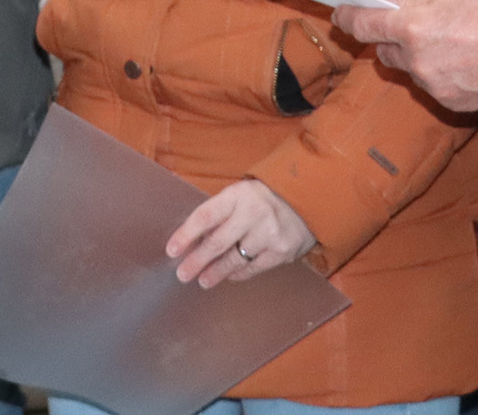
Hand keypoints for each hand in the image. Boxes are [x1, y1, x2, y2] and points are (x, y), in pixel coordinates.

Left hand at [165, 178, 314, 287]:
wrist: (305, 199)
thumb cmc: (261, 198)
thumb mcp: (239, 195)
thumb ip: (219, 213)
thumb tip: (192, 240)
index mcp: (237, 195)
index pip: (205, 217)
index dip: (186, 235)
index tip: (172, 250)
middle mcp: (253, 214)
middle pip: (217, 242)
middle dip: (197, 261)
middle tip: (183, 274)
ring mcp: (269, 234)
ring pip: (234, 259)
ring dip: (215, 272)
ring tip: (202, 280)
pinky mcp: (282, 252)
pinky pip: (253, 268)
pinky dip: (238, 273)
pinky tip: (228, 276)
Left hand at [331, 0, 477, 111]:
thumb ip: (419, 4)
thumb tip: (400, 8)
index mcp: (411, 26)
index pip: (364, 25)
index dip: (348, 18)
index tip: (341, 14)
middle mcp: (415, 59)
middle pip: (384, 53)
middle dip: (390, 41)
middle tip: (406, 29)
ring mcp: (432, 84)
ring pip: (411, 71)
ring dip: (419, 59)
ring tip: (449, 45)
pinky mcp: (450, 102)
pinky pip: (434, 87)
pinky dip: (442, 76)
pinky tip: (464, 64)